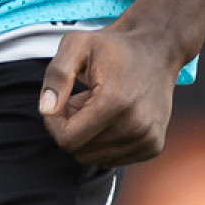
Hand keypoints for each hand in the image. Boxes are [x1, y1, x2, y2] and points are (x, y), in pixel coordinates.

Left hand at [38, 24, 179, 164]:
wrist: (157, 49)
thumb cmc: (113, 46)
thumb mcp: (77, 44)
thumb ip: (57, 74)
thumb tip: (46, 110)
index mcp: (116, 102)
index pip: (68, 140)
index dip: (55, 123)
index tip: (62, 101)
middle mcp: (136, 126)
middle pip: (80, 151)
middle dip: (73, 128)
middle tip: (84, 99)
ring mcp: (148, 139)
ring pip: (95, 158)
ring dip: (89, 135)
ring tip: (100, 106)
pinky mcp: (153, 146)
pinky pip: (113, 159)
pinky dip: (106, 141)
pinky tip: (115, 116)